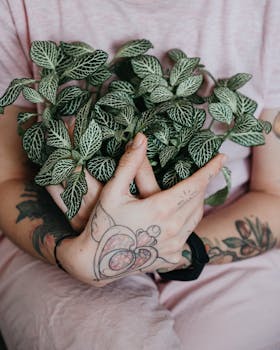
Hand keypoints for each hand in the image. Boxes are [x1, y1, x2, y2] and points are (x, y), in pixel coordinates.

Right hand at [57, 133, 224, 285]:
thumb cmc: (103, 222)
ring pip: (196, 217)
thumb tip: (141, 138)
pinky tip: (178, 215)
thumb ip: (129, 164)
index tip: (222, 157)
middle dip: (202, 183)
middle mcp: (173, 229)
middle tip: (203, 171)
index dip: (210, 169)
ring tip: (194, 189)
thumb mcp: (113, 191)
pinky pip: (188, 234)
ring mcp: (174, 246)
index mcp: (161, 209)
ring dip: (196, 201)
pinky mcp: (172, 257)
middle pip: (198, 200)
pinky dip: (187, 220)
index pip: (195, 185)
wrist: (97, 261)